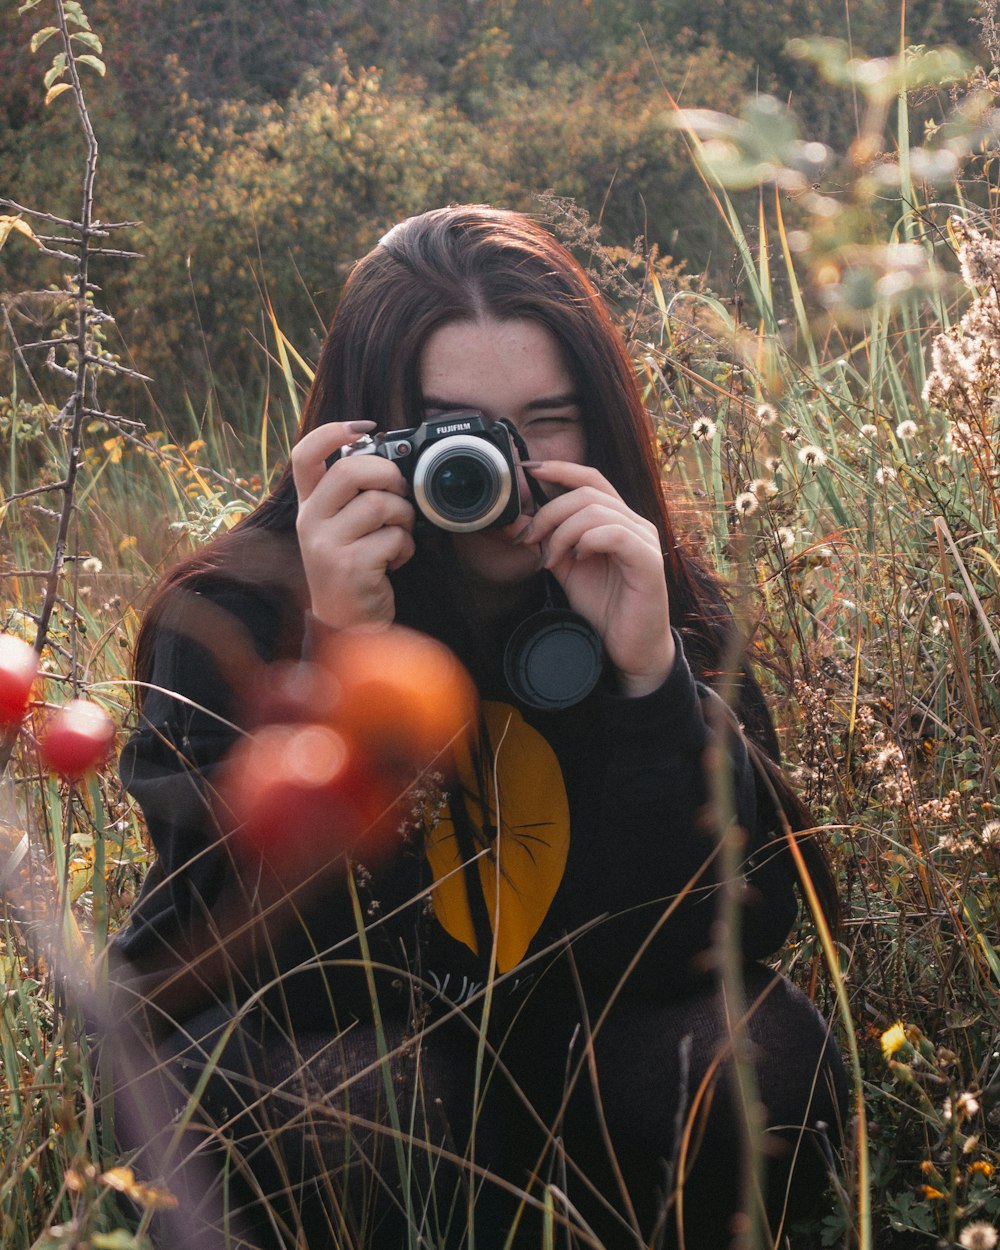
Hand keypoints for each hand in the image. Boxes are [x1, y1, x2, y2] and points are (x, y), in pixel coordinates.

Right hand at [292, 422, 415, 629]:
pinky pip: (393, 537)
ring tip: (399, 534)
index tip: (365, 429)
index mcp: (308, 506)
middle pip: (351, 470)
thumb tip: (389, 460)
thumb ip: (353, 497)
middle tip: (400, 491)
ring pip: (379, 504)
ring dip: (404, 516)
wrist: (346, 624)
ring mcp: (327, 544)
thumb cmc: (352, 570)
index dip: (333, 431)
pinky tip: (396, 560)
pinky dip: (405, 547)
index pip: (304, 454)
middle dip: (388, 474)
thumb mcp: (340, 530)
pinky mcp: (350, 566)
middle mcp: (310, 522)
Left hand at [511, 462, 674, 696]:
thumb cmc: (605, 608)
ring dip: (563, 532)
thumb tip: (515, 523)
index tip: (528, 471)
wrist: (629, 648)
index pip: (591, 479)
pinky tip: (577, 559)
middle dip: (549, 512)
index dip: (560, 469)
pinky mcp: (648, 561)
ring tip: (551, 559)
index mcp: (616, 520)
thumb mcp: (566, 570)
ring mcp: (644, 540)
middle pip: (587, 492)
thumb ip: (547, 543)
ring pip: (597, 511)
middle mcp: (634, 523)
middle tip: (530, 540)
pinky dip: (587, 541)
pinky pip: (614, 533)